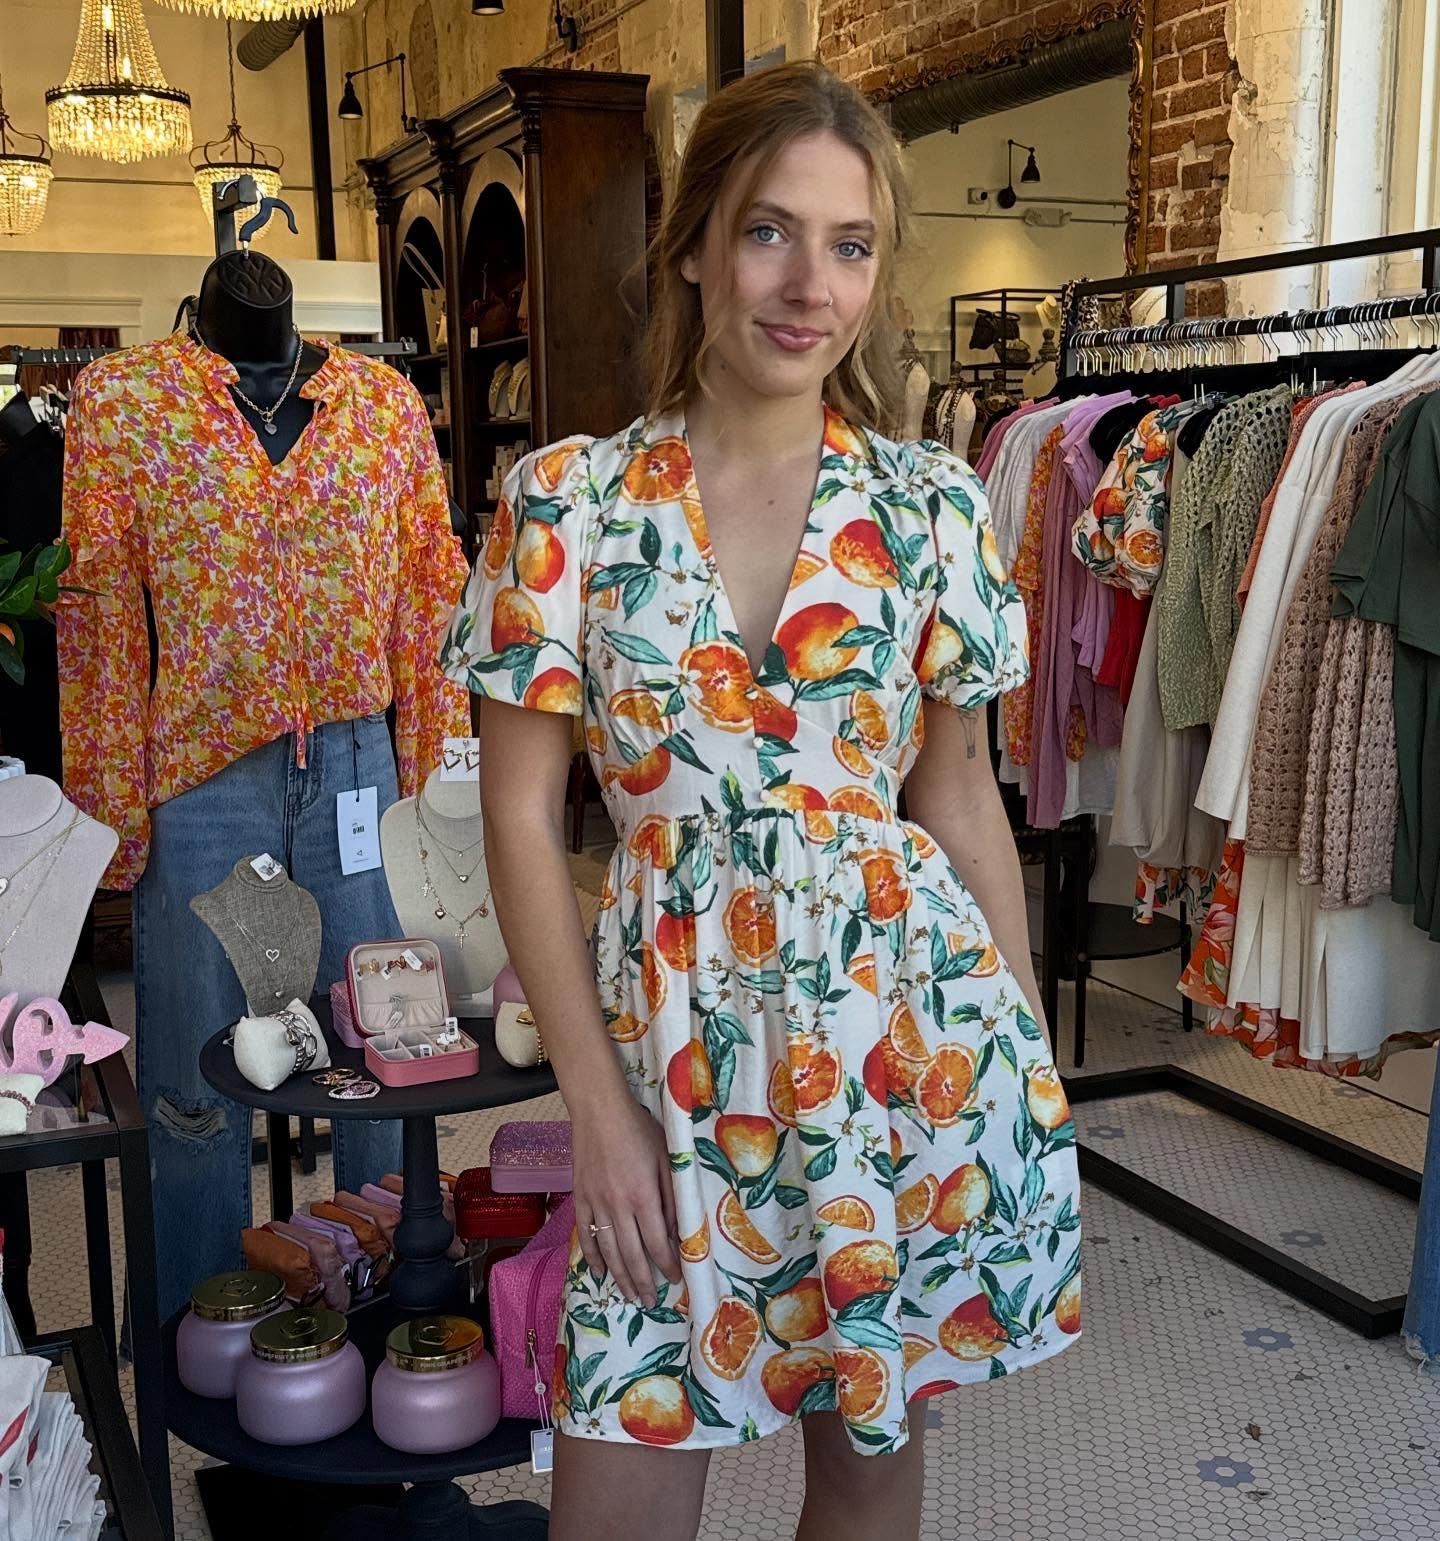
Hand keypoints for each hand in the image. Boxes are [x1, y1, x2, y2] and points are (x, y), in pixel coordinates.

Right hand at [572, 1097, 682, 1308]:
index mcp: (643, 1196)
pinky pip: (586, 1234)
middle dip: (644, 1282)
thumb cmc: (639, 1130)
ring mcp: (596, 1204)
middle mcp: (618, 1206)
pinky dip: (592, 1256)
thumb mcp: (666, 1159)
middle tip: (651, 1301)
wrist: (599, 1111)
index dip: (667, 1265)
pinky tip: (600, 1271)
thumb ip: (672, 1196)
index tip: (676, 1278)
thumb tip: (678, 1230)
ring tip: (629, 1295)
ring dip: (620, 1277)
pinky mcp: (580, 1198)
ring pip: (608, 1250)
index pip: (658, 1242)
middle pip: (632, 1254)